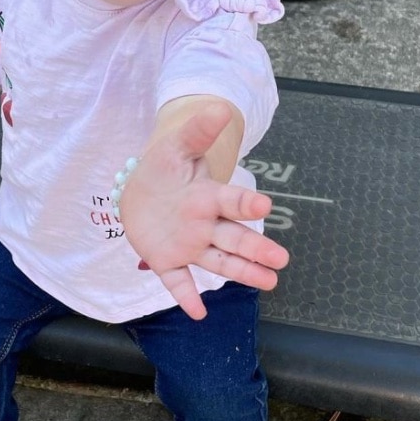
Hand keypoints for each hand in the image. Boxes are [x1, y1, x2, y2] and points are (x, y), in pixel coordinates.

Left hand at [119, 103, 288, 320]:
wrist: (138, 190)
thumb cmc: (163, 168)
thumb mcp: (176, 147)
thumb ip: (198, 131)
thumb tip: (220, 106)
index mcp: (208, 196)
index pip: (232, 201)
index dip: (246, 203)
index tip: (264, 205)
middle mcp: (205, 224)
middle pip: (234, 238)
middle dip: (256, 248)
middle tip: (280, 259)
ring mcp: (188, 245)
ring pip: (219, 261)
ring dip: (241, 272)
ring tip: (270, 283)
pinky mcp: (167, 261)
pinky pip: (178, 281)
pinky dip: (187, 297)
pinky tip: (199, 313)